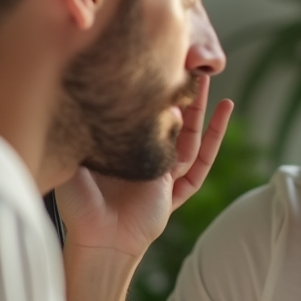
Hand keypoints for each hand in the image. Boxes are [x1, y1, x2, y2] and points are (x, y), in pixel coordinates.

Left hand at [54, 74, 233, 260]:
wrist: (98, 241)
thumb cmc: (79, 205)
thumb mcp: (75, 155)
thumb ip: (84, 126)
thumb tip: (86, 87)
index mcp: (119, 149)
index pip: (139, 111)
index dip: (149, 88)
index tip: (156, 59)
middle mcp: (144, 157)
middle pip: (168, 117)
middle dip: (178, 90)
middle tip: (185, 59)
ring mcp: (163, 173)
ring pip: (188, 134)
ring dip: (199, 107)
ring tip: (208, 76)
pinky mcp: (178, 188)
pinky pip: (201, 161)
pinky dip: (213, 137)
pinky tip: (225, 111)